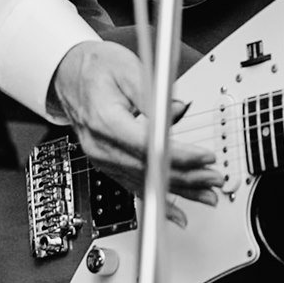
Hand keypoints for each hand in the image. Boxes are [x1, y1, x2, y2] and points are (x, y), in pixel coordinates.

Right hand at [47, 40, 223, 210]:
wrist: (69, 75)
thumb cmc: (96, 68)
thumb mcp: (128, 69)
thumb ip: (153, 94)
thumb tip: (177, 111)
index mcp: (105, 121)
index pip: (147, 145)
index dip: (179, 155)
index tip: (204, 157)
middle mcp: (101, 146)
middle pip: (149, 169)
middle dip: (187, 176)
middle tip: (214, 178)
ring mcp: (102, 159)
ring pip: (145, 181)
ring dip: (179, 190)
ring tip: (208, 195)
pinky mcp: (108, 164)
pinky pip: (134, 187)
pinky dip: (157, 199)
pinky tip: (175, 213)